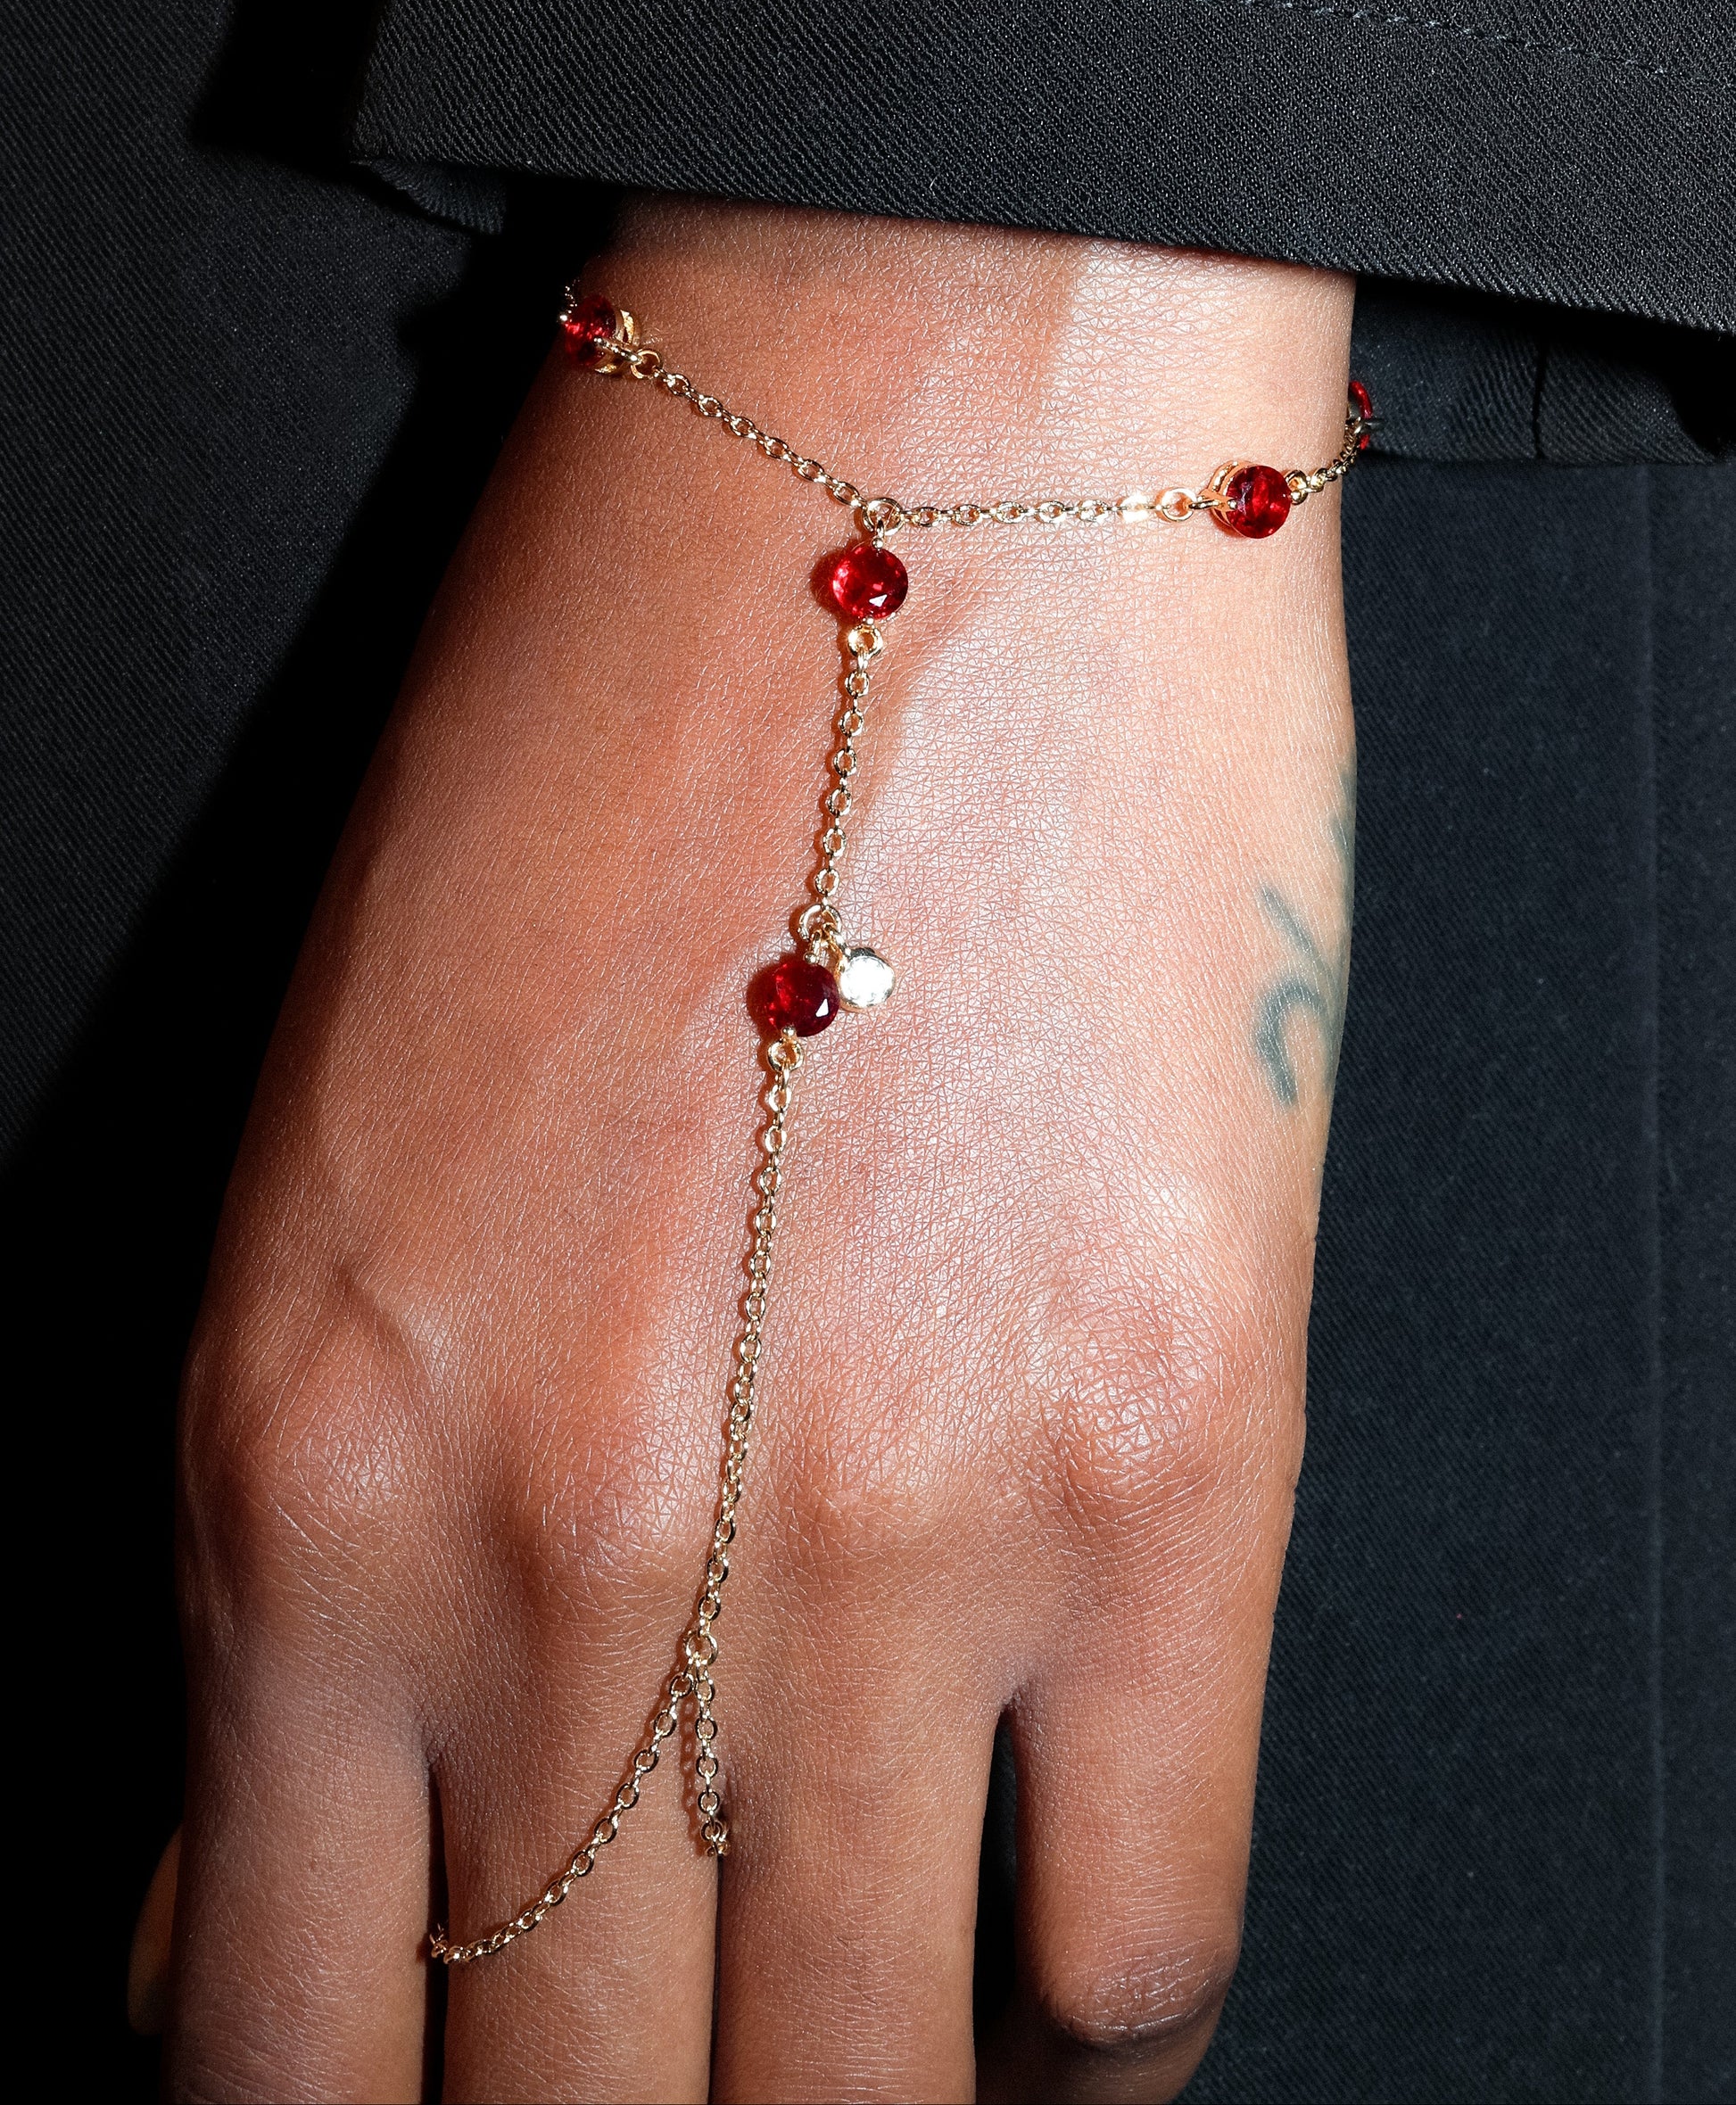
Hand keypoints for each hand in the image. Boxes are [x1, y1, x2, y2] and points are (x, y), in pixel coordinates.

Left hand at [163, 198, 1353, 2102]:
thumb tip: (326, 1866)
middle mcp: (562, 1559)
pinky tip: (1047, 1976)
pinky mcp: (1164, 1472)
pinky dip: (1086, 2032)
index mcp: (298, 1472)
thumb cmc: (611, 770)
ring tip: (855, 2064)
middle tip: (649, 2104)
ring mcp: (882, 1542)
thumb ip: (326, 1583)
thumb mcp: (338, 1193)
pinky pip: (1131, 1953)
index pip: (272, 2068)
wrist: (902, 461)